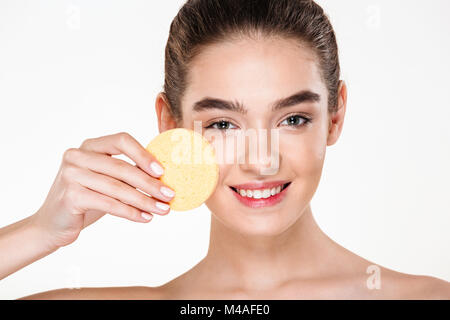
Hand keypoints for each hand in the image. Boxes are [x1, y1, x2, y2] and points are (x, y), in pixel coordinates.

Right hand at [31, 132, 175, 248]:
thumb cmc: (86, 199)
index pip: (121, 140)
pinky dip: (130, 212)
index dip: (143, 154)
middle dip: (150, 183)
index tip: (162, 171)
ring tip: (163, 210)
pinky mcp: (70, 196)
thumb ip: (127, 173)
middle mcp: (77, 155)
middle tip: (170, 195)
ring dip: (144, 200)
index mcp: (90, 146)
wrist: (52, 225)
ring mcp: (71, 174)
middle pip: (122, 167)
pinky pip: (108, 204)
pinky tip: (145, 217)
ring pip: (117, 188)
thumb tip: (164, 178)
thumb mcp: (107, 181)